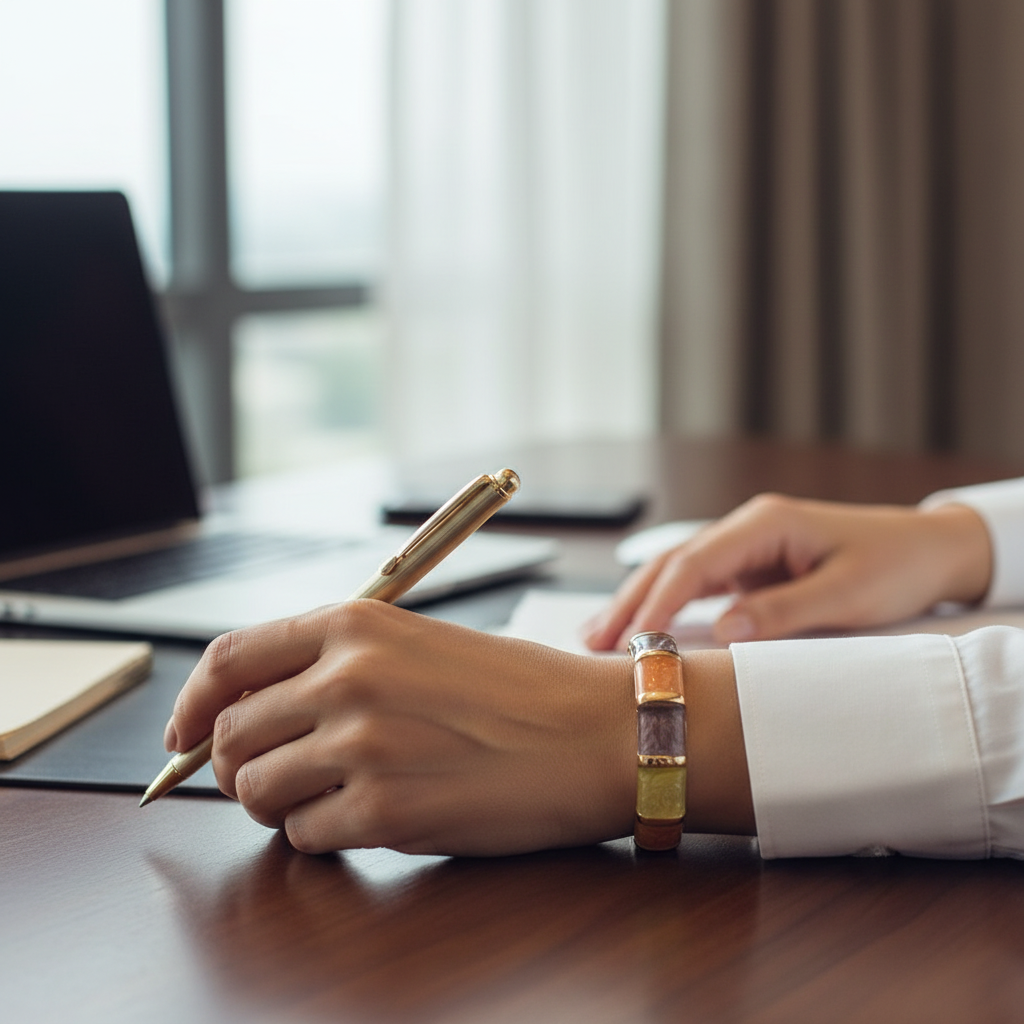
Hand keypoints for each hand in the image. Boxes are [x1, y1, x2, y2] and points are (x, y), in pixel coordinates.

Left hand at [166, 600, 638, 855]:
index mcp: (355, 623)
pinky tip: (372, 816)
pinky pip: (305, 837)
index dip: (192, 702)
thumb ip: (338, 666)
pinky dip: (324, 835)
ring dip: (281, 804)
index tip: (184, 733)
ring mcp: (362, 745)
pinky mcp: (384, 811)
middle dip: (238, 766)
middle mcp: (347, 678)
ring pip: (256, 792)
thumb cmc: (522, 688)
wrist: (599, 734)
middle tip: (275, 776)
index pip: (228, 659)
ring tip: (333, 796)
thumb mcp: (422, 644)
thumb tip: (257, 711)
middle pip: (229, 736)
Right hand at [583, 494, 992, 650]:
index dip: (657, 601)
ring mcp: (746, 547)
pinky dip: (666, 606)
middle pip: (671, 563)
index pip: (694, 562)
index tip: (631, 639)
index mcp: (765, 523)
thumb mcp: (848, 593)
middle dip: (630, 601)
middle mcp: (747, 529)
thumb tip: (725, 631)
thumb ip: (785, 611)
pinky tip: (643, 626)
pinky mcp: (751, 567)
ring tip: (598, 635)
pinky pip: (698, 585)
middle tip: (591, 640)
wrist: (929, 549)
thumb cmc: (895, 564)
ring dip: (639, 602)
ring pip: (677, 572)